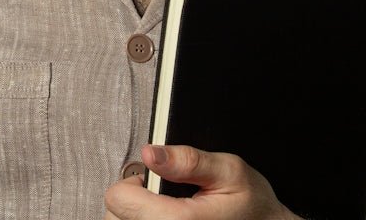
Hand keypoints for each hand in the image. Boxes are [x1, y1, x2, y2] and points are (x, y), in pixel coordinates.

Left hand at [103, 144, 298, 219]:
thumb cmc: (252, 206)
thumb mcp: (229, 171)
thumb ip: (188, 160)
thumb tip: (151, 153)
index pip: (117, 200)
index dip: (132, 182)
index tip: (152, 179)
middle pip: (113, 217)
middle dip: (132, 200)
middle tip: (161, 194)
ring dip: (136, 215)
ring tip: (164, 209)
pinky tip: (163, 218)